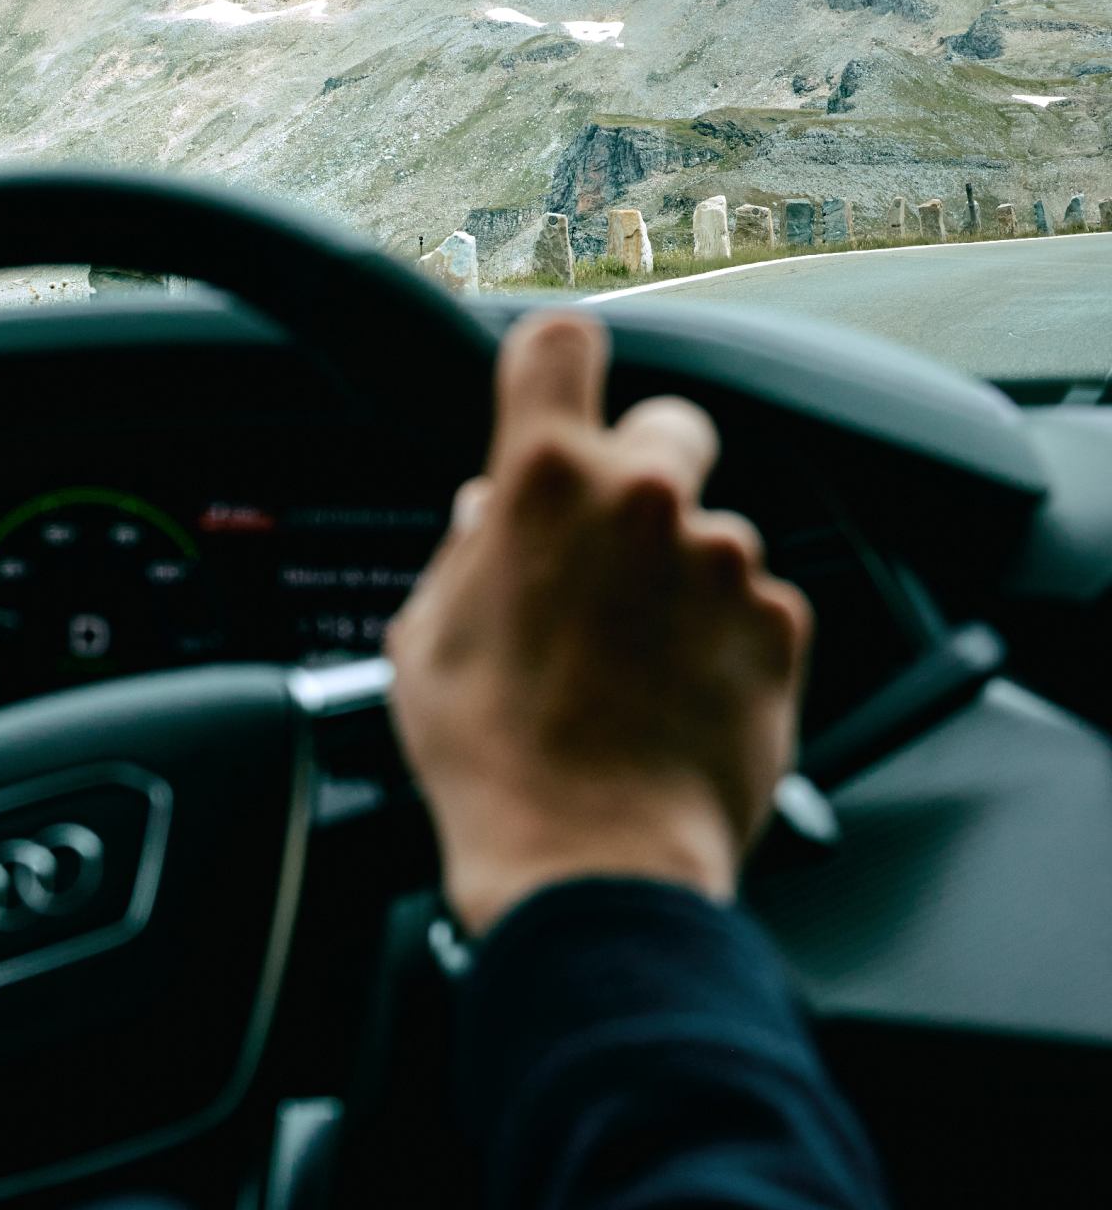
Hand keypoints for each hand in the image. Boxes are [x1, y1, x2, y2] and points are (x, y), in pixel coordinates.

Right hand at [386, 311, 810, 935]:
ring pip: (713, 535)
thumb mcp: (428, 645)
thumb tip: (487, 519)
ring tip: (633, 674)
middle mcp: (645, 499)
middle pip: (668, 428)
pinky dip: (725, 644)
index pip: (560, 345)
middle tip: (604, 563)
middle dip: (642, 478)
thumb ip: (465, 556)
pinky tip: (678, 705)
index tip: (556, 388)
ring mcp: (724, 561)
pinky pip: (756, 607)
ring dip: (682, 582)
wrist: (590, 863)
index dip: (558, 361)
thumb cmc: (494, 763)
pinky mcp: (781, 625)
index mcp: (541, 485)